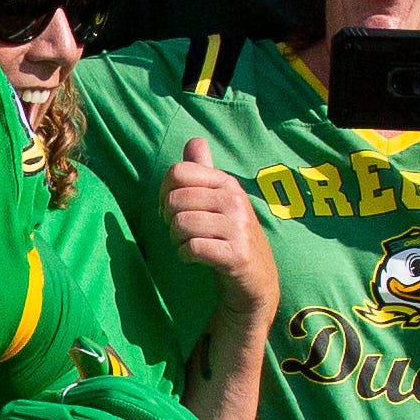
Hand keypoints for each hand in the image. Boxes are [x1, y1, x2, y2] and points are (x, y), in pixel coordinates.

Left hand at [160, 136, 277, 340]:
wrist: (255, 278)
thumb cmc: (229, 236)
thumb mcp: (218, 200)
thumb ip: (204, 171)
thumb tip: (194, 141)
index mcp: (227, 183)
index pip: (178, 172)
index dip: (164, 192)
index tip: (171, 209)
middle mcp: (234, 200)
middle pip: (175, 200)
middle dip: (168, 220)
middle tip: (180, 232)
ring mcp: (238, 227)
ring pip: (181, 224)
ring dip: (176, 240)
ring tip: (189, 244)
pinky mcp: (236, 254)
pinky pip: (192, 248)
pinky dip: (185, 256)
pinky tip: (195, 258)